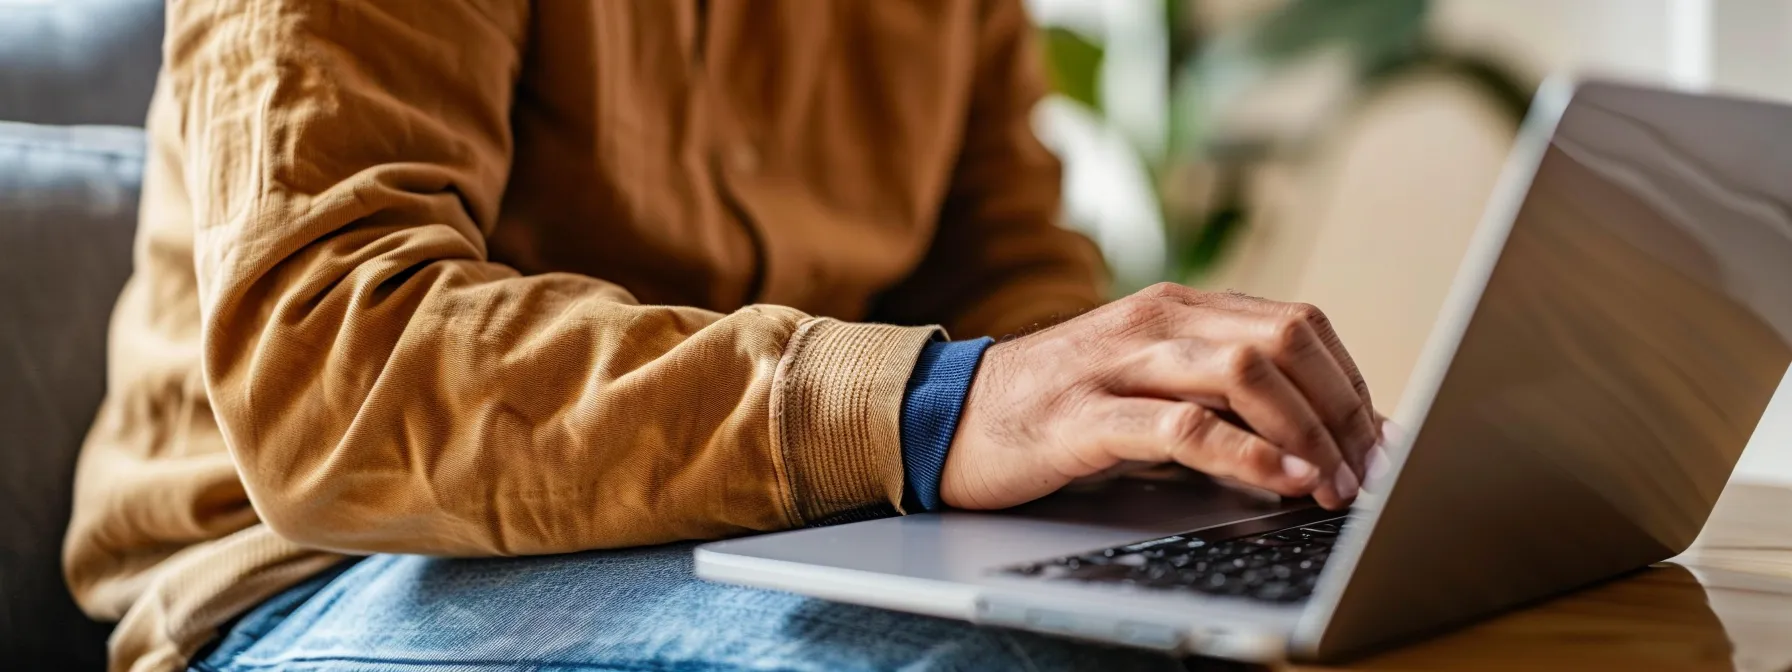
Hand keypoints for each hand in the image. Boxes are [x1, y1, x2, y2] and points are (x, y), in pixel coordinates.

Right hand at [940, 283, 1378, 510]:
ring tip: (1331, 484)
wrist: (948, 416)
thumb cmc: (1058, 407)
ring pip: (1245, 373)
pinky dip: (1246, 454)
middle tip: (1367, 472)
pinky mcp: (1085, 415)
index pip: (1300, 325)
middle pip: (1287, 341)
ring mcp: (1119, 362)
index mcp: (1180, 306)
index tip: (1381, 444)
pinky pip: (1183, 426)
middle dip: (1343, 410)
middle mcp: (1157, 320)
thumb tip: (1319, 435)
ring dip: (1305, 433)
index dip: (1353, 385)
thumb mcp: (1149, 382)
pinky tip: (1279, 480)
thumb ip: (1221, 394)